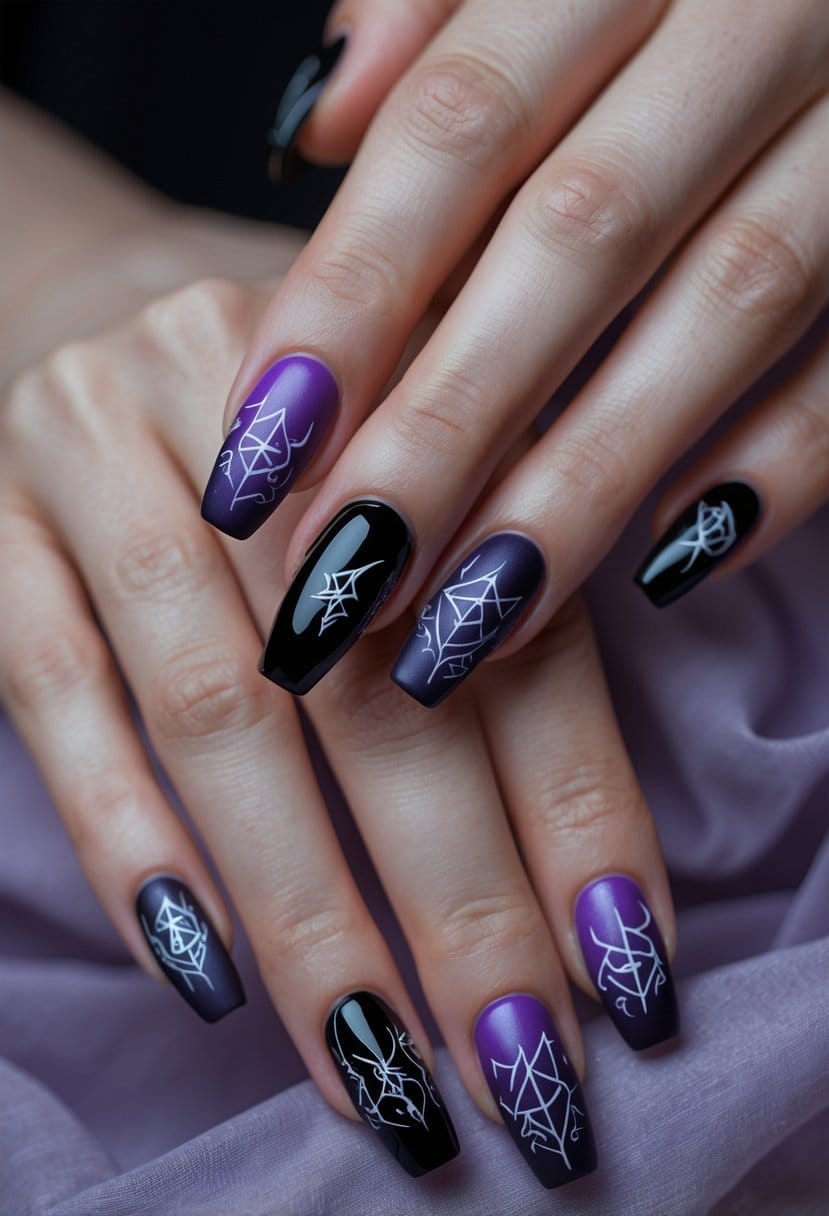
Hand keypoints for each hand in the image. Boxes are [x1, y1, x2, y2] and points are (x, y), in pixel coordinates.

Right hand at [0, 276, 677, 1185]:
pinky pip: (50, 689)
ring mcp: (97, 448)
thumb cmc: (296, 433)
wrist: (92, 299)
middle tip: (514, 1061)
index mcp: (404, 372)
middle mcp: (251, 392)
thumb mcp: (409, 483)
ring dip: (303, 900)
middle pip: (370, 673)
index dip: (577, 804)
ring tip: (369, 1055)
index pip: (517, 617)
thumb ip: (491, 612)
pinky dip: (129, 833)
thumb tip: (582, 876)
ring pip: (214, 702)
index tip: (620, 969)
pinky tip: (201, 964)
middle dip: (454, 889)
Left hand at [207, 0, 828, 701]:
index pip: (462, 127)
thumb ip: (432, 21)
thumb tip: (312, 130)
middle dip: (449, 423)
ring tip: (466, 620)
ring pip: (727, 307)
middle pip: (581, 235)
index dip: (353, 294)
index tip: (259, 454)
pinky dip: (777, 467)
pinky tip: (661, 565)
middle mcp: (752, 18)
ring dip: (584, 483)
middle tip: (340, 577)